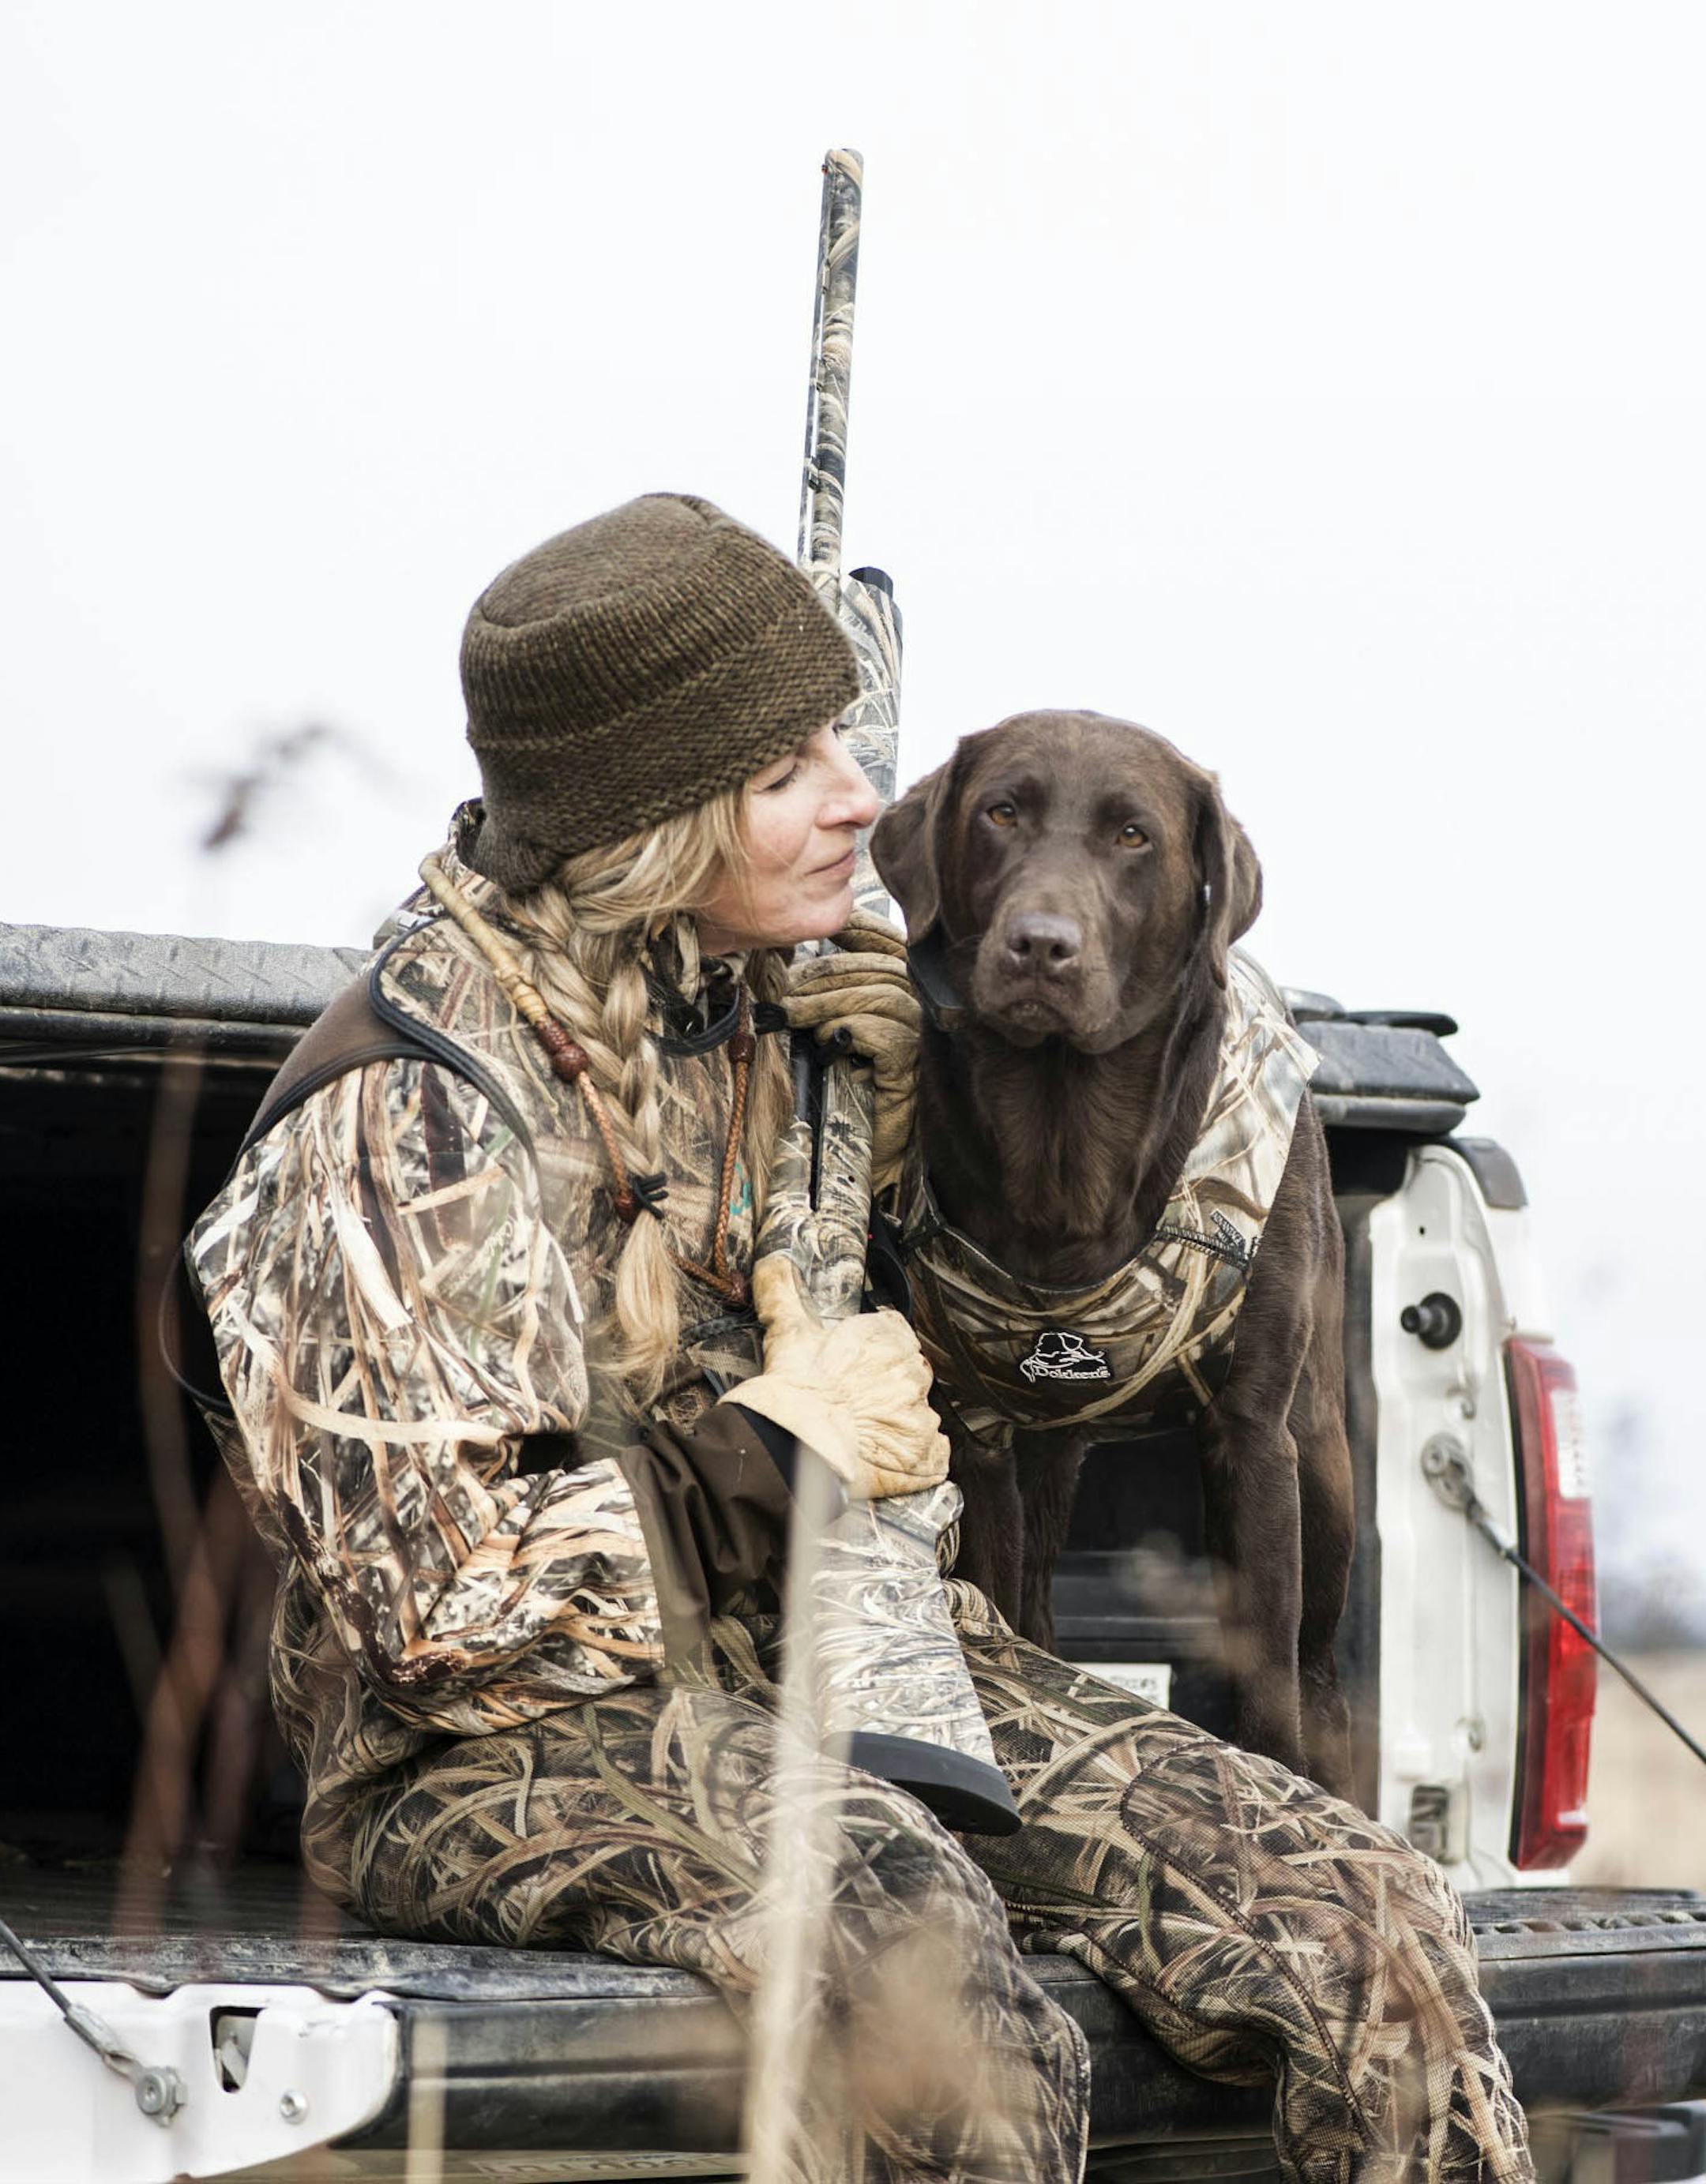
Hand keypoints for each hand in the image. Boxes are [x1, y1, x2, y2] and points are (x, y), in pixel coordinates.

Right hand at [724, 1256, 948, 1499]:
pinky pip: (936, 1454)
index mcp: (886, 1338)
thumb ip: (782, 1292)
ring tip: (868, 1434)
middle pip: (910, 1375)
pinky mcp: (925, 1456)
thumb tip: (773, 1263)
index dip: (879, 1349)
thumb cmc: (793, 1390)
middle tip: (859, 1402)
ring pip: (921, 1414)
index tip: (863, 1362)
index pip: (897, 1334)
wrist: (794, 1444)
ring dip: (901, 1422)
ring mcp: (920, 1417)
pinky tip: (891, 1457)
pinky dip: (920, 1458)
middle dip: (889, 1386)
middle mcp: (910, 1374)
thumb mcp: (786, 1331)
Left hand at [784, 918, 919, 1188]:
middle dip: (822, 976)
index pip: (889, 940)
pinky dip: (846, 1029)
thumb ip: (833, 988)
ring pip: (874, 995)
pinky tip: (828, 1041)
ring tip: (791, 1015)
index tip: (827, 930)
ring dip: (824, 1003)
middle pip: (875, 967)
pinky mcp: (912, 1062)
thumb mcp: (835, 1022)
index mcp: (908, 986)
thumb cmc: (844, 1079)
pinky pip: (878, 1029)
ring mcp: (922, 1033)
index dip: (859, 928)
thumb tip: (800, 961)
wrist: (861, 1140)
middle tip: (786, 995)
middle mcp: (923, 1005)